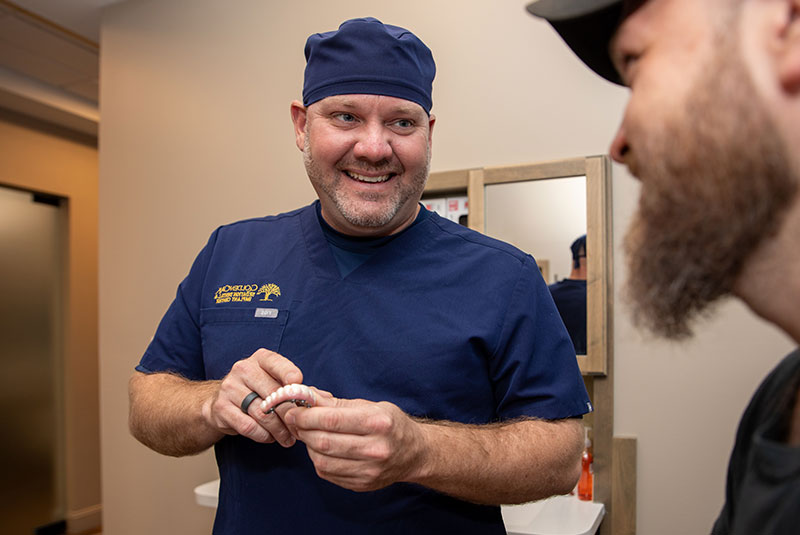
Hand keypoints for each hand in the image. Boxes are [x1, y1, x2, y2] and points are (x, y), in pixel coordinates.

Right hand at [202, 348, 303, 446]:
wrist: (223, 401)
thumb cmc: (257, 390)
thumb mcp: (273, 381)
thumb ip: (292, 388)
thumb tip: (318, 399)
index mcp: (260, 358)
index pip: (277, 364)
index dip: (291, 377)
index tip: (303, 391)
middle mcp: (243, 369)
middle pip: (273, 394)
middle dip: (290, 414)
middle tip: (299, 428)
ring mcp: (230, 387)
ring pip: (262, 413)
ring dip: (278, 430)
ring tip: (287, 438)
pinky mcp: (221, 408)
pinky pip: (248, 426)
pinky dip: (263, 435)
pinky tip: (269, 437)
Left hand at [285, 397, 425, 491]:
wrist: (414, 454)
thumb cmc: (391, 424)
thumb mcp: (370, 406)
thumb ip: (336, 403)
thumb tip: (307, 396)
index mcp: (378, 423)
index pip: (332, 420)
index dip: (306, 415)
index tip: (293, 410)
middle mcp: (375, 449)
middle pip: (324, 441)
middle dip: (303, 430)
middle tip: (294, 421)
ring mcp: (369, 470)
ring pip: (322, 460)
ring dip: (308, 446)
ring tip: (308, 434)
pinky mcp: (361, 484)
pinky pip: (328, 473)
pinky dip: (318, 460)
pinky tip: (321, 449)